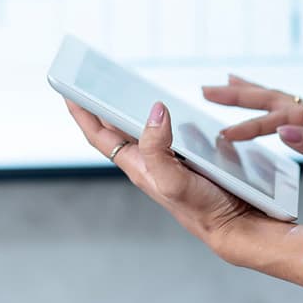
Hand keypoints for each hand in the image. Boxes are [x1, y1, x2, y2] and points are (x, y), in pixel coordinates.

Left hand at [61, 95, 301, 271]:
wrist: (235, 225)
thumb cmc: (202, 209)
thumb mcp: (172, 179)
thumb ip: (158, 147)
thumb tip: (154, 111)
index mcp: (137, 166)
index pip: (99, 136)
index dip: (82, 113)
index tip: (67, 90)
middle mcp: (148, 161)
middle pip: (116, 129)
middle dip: (101, 105)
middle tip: (92, 78)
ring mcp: (167, 159)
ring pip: (140, 129)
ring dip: (129, 108)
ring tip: (121, 85)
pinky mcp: (187, 157)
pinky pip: (167, 131)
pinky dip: (161, 116)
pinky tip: (166, 106)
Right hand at [202, 75, 302, 217]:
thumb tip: (283, 132)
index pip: (284, 116)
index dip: (255, 126)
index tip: (228, 135)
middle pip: (274, 99)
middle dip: (240, 95)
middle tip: (206, 89)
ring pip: (278, 107)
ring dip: (250, 98)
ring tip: (222, 86)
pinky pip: (285, 127)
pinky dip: (266, 120)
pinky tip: (256, 119)